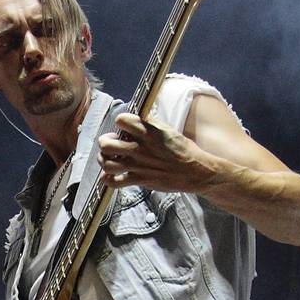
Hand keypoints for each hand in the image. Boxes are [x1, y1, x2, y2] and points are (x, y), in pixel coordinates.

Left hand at [98, 113, 214, 193]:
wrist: (195, 171)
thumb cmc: (183, 150)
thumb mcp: (168, 130)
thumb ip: (150, 124)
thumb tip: (137, 117)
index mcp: (148, 132)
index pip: (121, 120)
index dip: (120, 122)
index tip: (124, 127)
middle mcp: (140, 148)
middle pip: (106, 144)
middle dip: (105, 142)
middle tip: (111, 143)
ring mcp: (138, 165)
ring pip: (106, 163)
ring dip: (104, 160)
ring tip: (109, 158)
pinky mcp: (140, 180)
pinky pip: (114, 182)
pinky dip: (108, 180)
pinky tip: (111, 176)